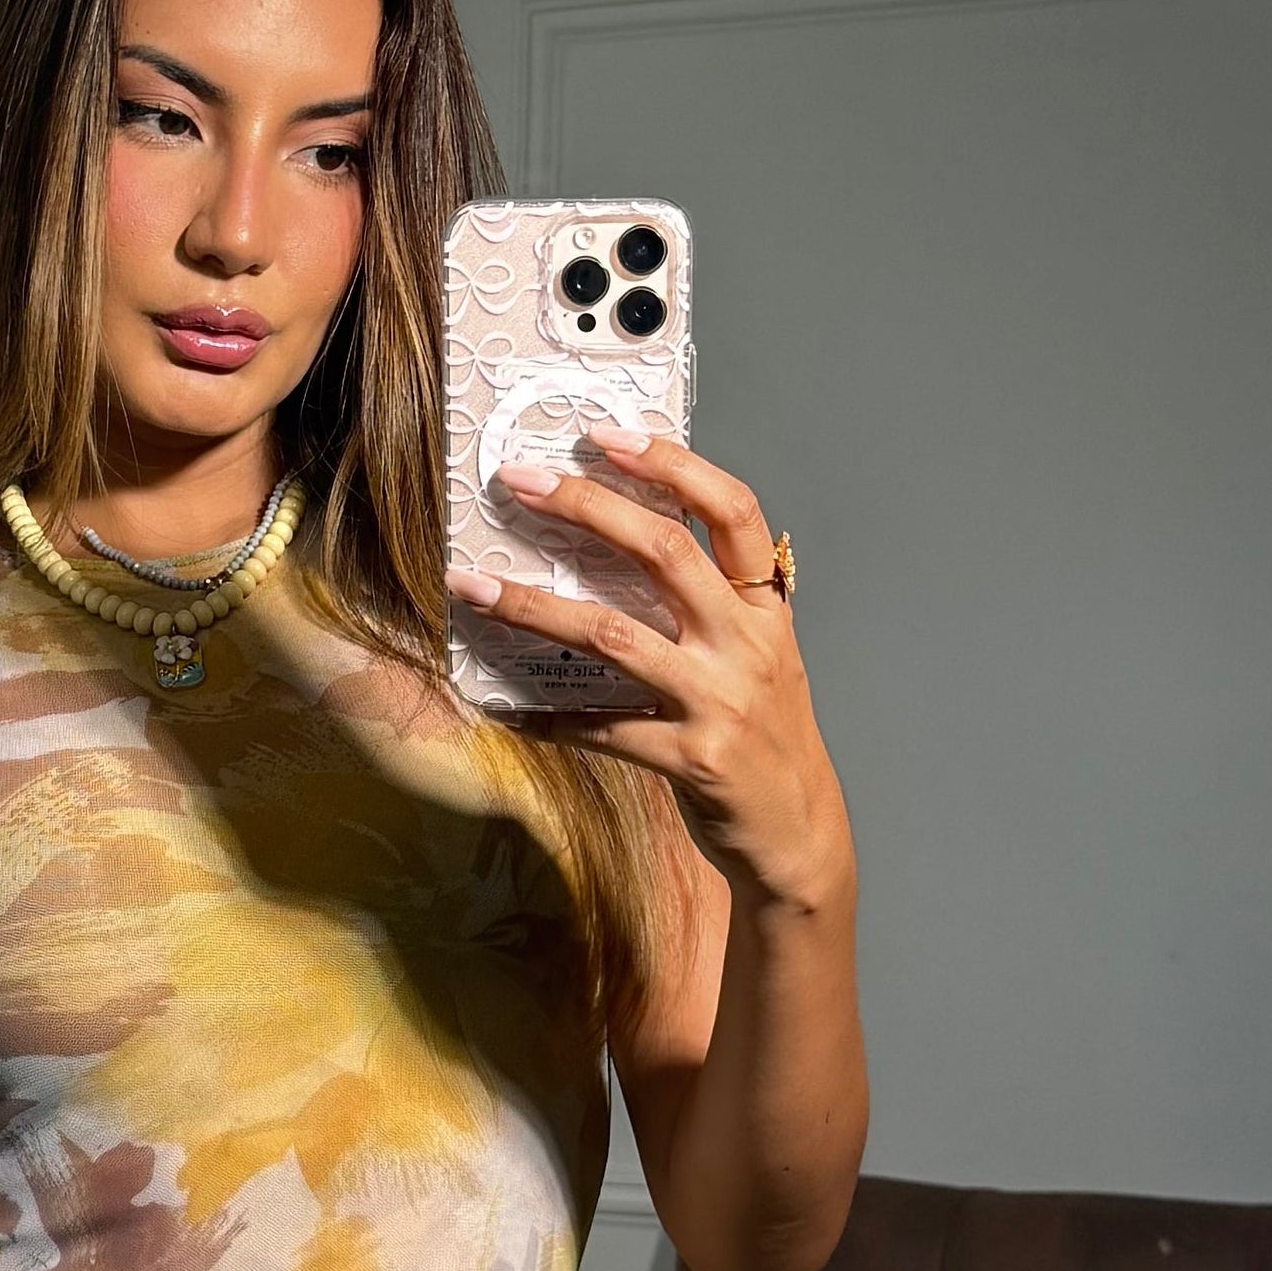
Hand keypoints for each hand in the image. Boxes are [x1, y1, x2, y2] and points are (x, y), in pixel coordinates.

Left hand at [455, 434, 852, 915]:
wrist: (797, 833)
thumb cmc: (766, 737)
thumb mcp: (762, 656)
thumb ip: (713, 604)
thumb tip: (626, 544)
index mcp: (765, 607)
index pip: (732, 510)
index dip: (673, 465)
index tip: (608, 437)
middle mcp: (746, 643)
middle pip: (663, 552)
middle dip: (587, 508)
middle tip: (522, 482)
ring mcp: (719, 701)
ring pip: (613, 635)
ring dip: (533, 607)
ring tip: (474, 586)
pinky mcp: (690, 759)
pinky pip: (601, 730)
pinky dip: (546, 718)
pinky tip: (502, 707)